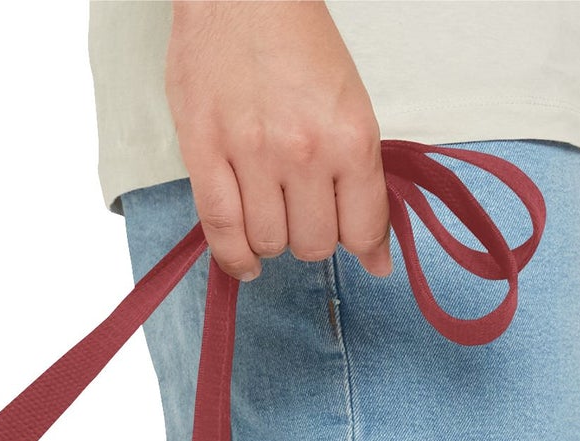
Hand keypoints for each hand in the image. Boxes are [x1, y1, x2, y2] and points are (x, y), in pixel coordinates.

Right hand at [164, 0, 389, 281]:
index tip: (362, 251)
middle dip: (313, 237)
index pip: (364, 227)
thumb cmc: (296, 41)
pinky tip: (246, 260)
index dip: (365, 247)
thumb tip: (375, 254)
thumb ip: (362, 176)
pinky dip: (235, 258)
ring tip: (271, 214)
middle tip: (305, 212)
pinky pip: (221, 231)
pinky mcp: (204, 155)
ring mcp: (251, 156)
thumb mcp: (350, 101)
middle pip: (315, 243)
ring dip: (273, 239)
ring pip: (270, 243)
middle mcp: (304, 152)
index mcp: (350, 135)